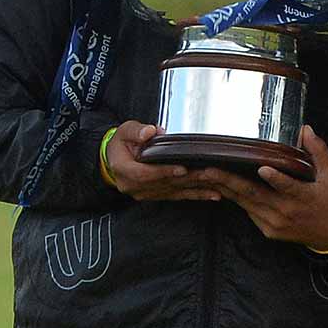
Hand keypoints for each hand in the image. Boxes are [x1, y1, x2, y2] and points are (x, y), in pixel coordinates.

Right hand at [104, 122, 223, 202]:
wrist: (112, 160)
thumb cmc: (121, 143)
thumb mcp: (124, 131)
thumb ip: (137, 131)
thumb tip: (151, 132)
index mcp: (123, 170)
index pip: (145, 174)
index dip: (164, 172)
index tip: (181, 169)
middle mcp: (133, 186)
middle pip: (163, 185)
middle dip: (186, 180)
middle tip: (207, 175)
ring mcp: (144, 193)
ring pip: (172, 192)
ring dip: (195, 190)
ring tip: (214, 187)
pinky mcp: (154, 195)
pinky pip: (176, 196)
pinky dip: (194, 195)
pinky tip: (210, 195)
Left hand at [187, 127, 327, 252]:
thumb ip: (318, 151)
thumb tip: (306, 129)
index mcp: (304, 197)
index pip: (289, 187)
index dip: (276, 179)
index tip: (263, 168)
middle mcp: (286, 212)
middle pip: (255, 195)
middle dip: (230, 181)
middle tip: (210, 170)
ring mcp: (275, 223)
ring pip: (246, 203)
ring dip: (225, 189)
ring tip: (207, 176)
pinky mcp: (267, 230)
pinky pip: (248, 212)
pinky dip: (234, 199)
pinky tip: (220, 187)